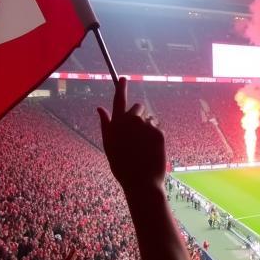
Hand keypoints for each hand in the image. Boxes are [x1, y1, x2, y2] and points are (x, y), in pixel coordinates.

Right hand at [98, 78, 165, 193]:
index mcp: (116, 124)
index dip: (121, 88)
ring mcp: (146, 126)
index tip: (123, 78)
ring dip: (148, 127)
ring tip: (143, 147)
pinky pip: (157, 128)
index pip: (118, 100)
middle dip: (139, 115)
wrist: (141, 182)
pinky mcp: (159, 132)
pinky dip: (155, 135)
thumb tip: (100, 108)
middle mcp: (131, 121)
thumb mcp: (109, 145)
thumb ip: (105, 124)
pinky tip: (151, 149)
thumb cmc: (122, 166)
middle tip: (136, 135)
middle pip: (138, 107)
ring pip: (150, 119)